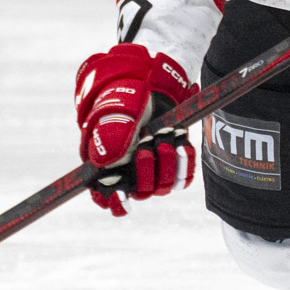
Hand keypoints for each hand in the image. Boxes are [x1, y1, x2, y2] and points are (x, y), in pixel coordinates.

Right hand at [73, 43, 197, 217]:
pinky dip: (184, 162)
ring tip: (164, 138)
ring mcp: (154, 170)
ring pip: (163, 186)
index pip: (106, 198)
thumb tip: (104, 163)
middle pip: (140, 192)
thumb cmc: (125, 101)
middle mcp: (130, 173)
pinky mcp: (174, 164)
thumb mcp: (115, 113)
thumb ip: (109, 135)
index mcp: (106, 166)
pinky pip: (183, 178)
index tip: (122, 196)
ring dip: (166, 164)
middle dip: (145, 172)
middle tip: (145, 146)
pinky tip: (182, 144)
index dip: (114, 202)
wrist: (151, 87)